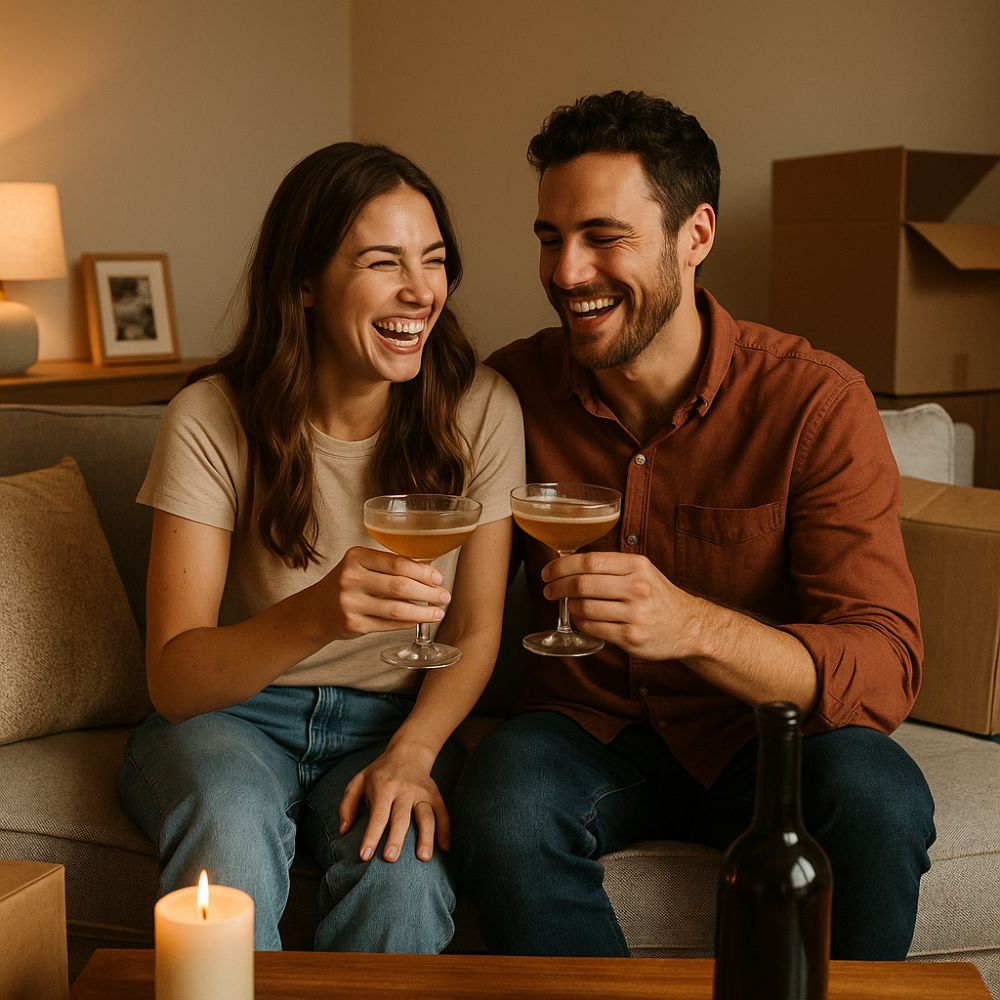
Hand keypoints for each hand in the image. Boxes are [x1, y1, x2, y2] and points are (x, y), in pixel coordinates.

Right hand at [316, 546, 451, 642]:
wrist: (315, 611)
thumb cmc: (347, 584)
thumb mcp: (361, 566)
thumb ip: (389, 566)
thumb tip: (428, 570)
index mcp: (356, 557)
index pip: (397, 563)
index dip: (423, 572)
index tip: (438, 578)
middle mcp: (351, 578)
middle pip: (400, 586)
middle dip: (428, 592)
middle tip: (444, 596)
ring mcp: (351, 603)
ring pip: (397, 609)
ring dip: (423, 612)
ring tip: (438, 612)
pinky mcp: (353, 625)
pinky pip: (389, 624)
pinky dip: (408, 622)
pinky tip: (419, 620)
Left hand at [338, 743, 447, 862]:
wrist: (409, 752)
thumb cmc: (380, 773)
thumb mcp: (358, 781)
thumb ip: (347, 805)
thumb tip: (344, 831)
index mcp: (384, 787)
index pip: (378, 815)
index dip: (371, 835)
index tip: (364, 856)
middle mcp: (405, 790)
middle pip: (401, 817)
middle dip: (396, 838)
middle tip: (390, 859)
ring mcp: (422, 793)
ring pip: (426, 816)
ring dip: (426, 837)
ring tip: (423, 858)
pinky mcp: (436, 796)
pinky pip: (443, 813)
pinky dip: (445, 831)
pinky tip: (444, 849)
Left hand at [541, 551, 699, 661]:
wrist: (688, 626)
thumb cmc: (658, 596)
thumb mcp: (642, 571)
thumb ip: (611, 566)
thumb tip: (568, 563)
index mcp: (637, 566)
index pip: (589, 562)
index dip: (562, 566)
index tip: (548, 572)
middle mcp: (637, 588)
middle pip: (582, 584)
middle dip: (558, 587)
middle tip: (549, 590)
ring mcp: (635, 614)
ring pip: (584, 608)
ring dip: (569, 606)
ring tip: (568, 605)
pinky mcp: (631, 637)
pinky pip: (593, 628)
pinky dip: (580, 623)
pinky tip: (580, 619)